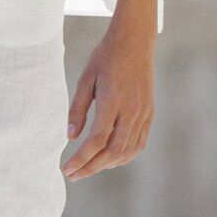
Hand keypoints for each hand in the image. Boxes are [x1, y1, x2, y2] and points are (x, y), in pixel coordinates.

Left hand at [61, 23, 155, 180]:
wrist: (135, 41)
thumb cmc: (106, 57)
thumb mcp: (86, 78)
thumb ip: (78, 108)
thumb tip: (71, 137)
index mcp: (113, 101)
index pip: (97, 140)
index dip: (81, 159)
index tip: (67, 169)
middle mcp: (131, 110)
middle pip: (113, 152)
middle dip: (91, 167)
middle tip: (73, 175)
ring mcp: (143, 113)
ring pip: (127, 151)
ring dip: (107, 164)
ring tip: (88, 167)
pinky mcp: (149, 113)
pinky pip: (139, 143)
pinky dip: (124, 156)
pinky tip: (110, 158)